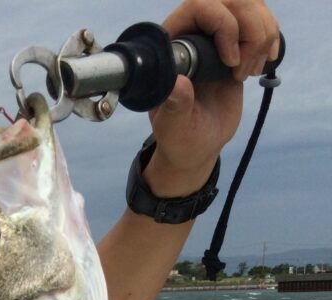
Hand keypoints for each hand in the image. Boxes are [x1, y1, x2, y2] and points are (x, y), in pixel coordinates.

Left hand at [144, 0, 280, 195]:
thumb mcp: (173, 126)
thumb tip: (177, 83)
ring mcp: (217, 34)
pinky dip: (270, 38)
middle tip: (242, 73)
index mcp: (171, 45)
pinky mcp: (237, 42)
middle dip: (250, 32)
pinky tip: (263, 63)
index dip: (223, 24)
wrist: (198, 143)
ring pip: (252, 5)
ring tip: (247, 73)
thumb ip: (175, 106)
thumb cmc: (179, 136)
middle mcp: (194, 31)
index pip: (201, 5)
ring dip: (261, 37)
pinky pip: (262, 19)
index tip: (230, 62)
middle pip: (234, 0)